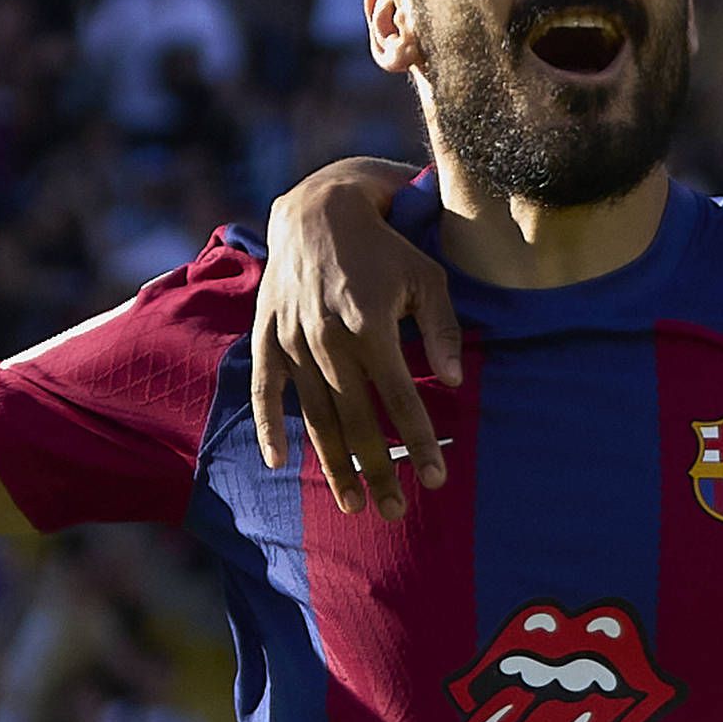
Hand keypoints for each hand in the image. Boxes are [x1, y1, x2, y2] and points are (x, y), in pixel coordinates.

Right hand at [246, 161, 456, 514]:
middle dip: (379, 472)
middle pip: (356, 422)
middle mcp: (327, 340)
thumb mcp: (427, 276)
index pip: (400, 400)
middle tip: (396, 511)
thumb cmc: (384, 246)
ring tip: (352, 504)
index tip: (437, 479)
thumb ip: (442, 329)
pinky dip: (269, 428)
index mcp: (369, 326)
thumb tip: (455, 381)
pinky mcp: (267, 337)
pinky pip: (266, 391)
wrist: (316, 210)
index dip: (419, 443)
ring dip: (333, 465)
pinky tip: (279, 463)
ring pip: (315, 416)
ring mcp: (292, 340)